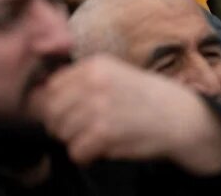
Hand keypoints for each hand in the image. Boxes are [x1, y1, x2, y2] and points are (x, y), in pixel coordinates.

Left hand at [32, 55, 220, 172]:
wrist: (181, 117)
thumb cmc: (148, 98)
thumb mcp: (116, 75)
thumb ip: (82, 82)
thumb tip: (39, 97)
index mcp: (95, 65)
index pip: (51, 87)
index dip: (55, 105)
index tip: (72, 113)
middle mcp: (93, 82)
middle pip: (50, 112)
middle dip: (63, 125)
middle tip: (87, 129)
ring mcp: (98, 107)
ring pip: (61, 133)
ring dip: (76, 140)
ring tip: (100, 136)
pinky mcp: (104, 133)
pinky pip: (76, 151)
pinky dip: (87, 155)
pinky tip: (105, 147)